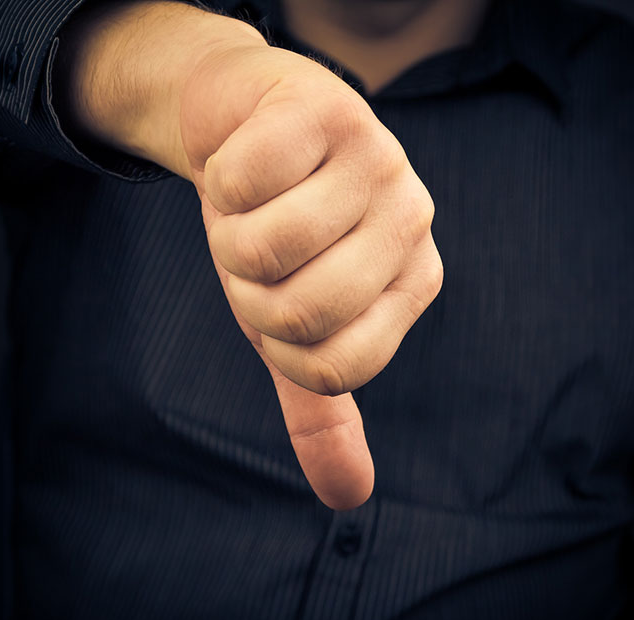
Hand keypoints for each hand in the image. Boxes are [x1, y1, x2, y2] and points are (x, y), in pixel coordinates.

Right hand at [60, 3, 442, 508]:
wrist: (241, 128)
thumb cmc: (278, 230)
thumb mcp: (294, 329)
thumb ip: (322, 413)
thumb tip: (349, 499)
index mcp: (414, 280)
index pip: (336, 364)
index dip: (277, 340)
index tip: (277, 292)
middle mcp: (412, 218)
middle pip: (303, 309)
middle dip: (249, 288)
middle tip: (258, 245)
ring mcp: (377, 156)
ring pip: (264, 246)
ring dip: (228, 231)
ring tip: (251, 201)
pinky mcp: (326, 105)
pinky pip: (241, 178)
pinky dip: (218, 174)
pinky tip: (245, 152)